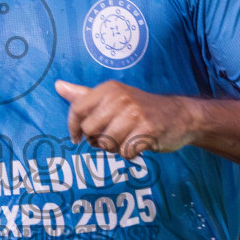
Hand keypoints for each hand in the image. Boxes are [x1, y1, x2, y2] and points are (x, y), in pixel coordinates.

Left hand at [55, 79, 192, 159]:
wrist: (181, 115)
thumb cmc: (141, 108)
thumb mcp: (112, 97)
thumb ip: (84, 95)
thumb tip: (58, 86)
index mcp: (109, 89)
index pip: (77, 109)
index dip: (73, 127)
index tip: (77, 138)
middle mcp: (120, 98)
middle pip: (90, 131)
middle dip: (98, 140)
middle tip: (112, 135)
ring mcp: (134, 114)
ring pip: (106, 144)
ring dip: (115, 148)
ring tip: (127, 138)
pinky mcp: (147, 131)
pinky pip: (124, 152)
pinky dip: (130, 153)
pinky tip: (139, 143)